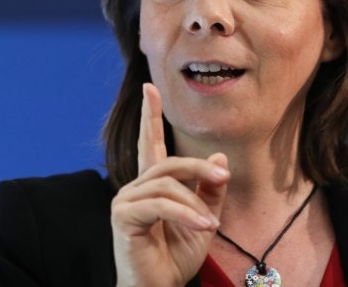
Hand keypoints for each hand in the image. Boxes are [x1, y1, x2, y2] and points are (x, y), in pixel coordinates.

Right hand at [111, 83, 229, 286]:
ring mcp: (125, 200)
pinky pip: (160, 204)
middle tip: (223, 177)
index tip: (150, 88)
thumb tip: (220, 158)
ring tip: (210, 222)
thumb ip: (210, 190)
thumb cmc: (176, 258)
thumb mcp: (204, 220)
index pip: (150, 144)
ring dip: (194, 200)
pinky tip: (203, 225)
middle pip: (168, 162)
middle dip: (199, 168)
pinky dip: (185, 213)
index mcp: (151, 186)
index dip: (151, 115)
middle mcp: (134, 188)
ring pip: (166, 183)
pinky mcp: (123, 216)